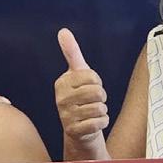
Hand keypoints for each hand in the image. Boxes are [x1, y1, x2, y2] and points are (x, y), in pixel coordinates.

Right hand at [54, 28, 108, 160]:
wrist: (79, 130)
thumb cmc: (81, 98)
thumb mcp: (78, 74)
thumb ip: (71, 53)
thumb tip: (62, 31)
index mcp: (62, 83)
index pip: (92, 76)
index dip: (97, 82)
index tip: (89, 87)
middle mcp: (61, 99)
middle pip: (97, 92)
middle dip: (101, 97)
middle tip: (93, 101)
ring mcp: (66, 116)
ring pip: (99, 108)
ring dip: (101, 111)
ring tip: (92, 113)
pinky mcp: (74, 131)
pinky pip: (99, 122)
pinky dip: (102, 122)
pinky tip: (93, 123)